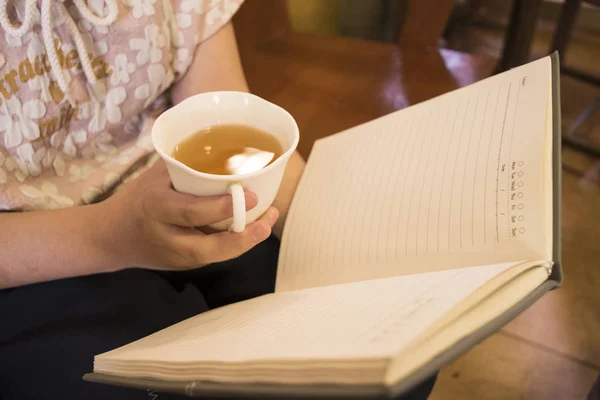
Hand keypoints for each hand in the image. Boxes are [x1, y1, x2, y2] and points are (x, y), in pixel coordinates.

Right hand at [101, 160, 278, 270]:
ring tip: (266, 223)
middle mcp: (167, 238)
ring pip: (215, 257)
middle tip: (267, 220)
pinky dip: (234, 244)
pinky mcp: (184, 266)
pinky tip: (253, 228)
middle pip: (207, 249)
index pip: (192, 212)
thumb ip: (186, 168)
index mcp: (157, 209)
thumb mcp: (155, 178)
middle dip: (242, 239)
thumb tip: (226, 151)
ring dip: (244, 244)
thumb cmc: (137, 199)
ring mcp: (176, 257)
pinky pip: (213, 256)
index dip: (222, 207)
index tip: (250, 194)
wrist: (110, 238)